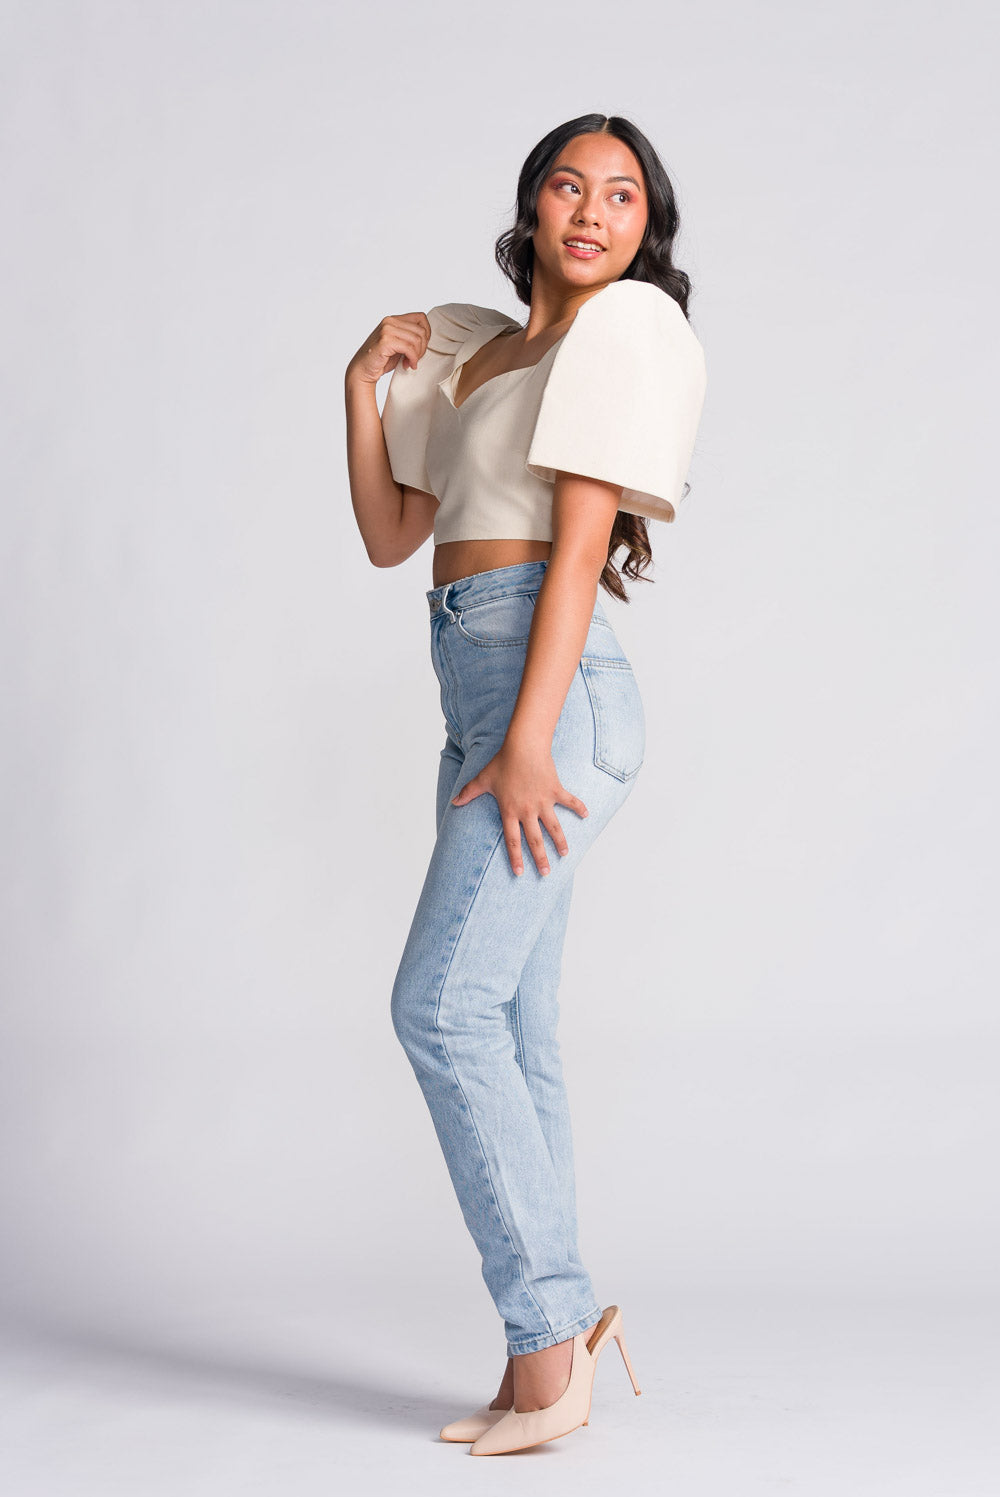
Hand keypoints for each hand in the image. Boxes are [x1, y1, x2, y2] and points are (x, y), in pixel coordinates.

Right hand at [345, 312, 430, 388]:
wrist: (362, 370)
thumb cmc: (380, 359)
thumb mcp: (398, 344)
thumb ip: (408, 337)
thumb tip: (426, 338)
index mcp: (393, 319)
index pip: (421, 317)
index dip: (427, 333)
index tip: (421, 347)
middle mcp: (390, 321)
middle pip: (421, 331)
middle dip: (423, 348)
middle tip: (415, 359)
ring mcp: (387, 330)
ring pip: (417, 340)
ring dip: (417, 355)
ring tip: (410, 363)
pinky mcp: (386, 341)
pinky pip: (409, 348)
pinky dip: (412, 359)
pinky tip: (407, 365)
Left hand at [451, 741, 588, 876]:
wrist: (523, 747)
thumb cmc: (502, 762)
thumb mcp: (483, 779)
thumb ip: (468, 793)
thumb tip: (453, 802)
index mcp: (510, 811)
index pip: (513, 840)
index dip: (516, 858)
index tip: (520, 873)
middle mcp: (528, 810)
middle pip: (535, 840)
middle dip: (541, 858)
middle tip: (546, 873)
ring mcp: (543, 801)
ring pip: (554, 827)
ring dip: (560, 842)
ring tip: (565, 854)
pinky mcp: (555, 790)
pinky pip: (569, 801)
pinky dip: (579, 807)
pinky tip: (587, 815)